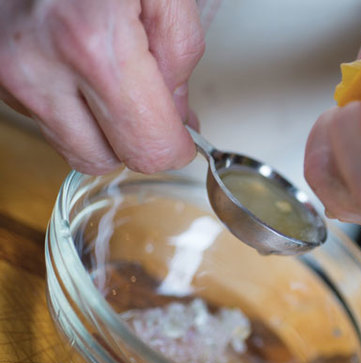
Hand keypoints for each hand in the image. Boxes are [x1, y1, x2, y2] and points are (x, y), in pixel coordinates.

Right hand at [0, 0, 205, 173]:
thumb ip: (180, 55)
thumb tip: (177, 115)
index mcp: (92, 45)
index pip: (147, 148)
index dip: (175, 147)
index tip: (183, 136)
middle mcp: (37, 66)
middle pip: (104, 159)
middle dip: (137, 139)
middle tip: (154, 106)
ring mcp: (8, 72)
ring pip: (71, 146)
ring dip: (103, 126)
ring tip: (115, 77)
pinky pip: (46, 118)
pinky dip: (73, 105)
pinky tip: (83, 67)